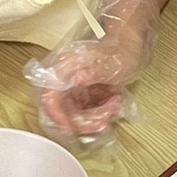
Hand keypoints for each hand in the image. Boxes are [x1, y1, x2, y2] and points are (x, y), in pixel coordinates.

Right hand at [30, 31, 146, 138]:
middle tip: (104, 121)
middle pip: (62, 111)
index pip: (49, 96)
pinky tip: (113, 105)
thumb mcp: (109, 64)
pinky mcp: (80, 95)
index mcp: (65, 67)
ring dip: (95, 118)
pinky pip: (84, 112)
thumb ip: (93, 71)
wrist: (127, 48)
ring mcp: (72, 88)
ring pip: (75, 115)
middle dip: (84, 121)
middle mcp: (64, 79)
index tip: (71, 128)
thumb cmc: (118, 53)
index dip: (57, 115)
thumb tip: (77, 78)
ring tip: (114, 108)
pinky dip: (99, 114)